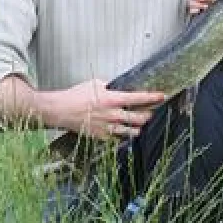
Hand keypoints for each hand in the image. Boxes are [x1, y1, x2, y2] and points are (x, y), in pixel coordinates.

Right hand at [45, 78, 166, 139]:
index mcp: (113, 99)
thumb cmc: (76, 96)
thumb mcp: (94, 83)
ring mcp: (108, 127)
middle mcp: (113, 114)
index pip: (139, 98)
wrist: (61, 111)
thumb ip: (109, 86)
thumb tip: (117, 86)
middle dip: (147, 115)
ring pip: (132, 131)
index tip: (161, 96)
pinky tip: (121, 132)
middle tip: (149, 113)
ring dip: (137, 128)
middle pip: (140, 118)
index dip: (153, 97)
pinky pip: (118, 138)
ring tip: (138, 125)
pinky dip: (121, 135)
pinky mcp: (102, 137)